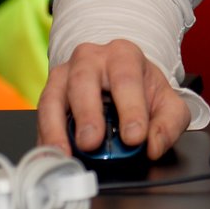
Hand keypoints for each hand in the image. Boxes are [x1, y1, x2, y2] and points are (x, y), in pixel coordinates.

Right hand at [37, 39, 190, 160]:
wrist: (118, 78)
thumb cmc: (141, 89)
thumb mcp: (166, 102)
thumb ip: (168, 123)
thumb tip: (154, 146)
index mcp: (124, 55)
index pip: (127, 79)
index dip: (131, 109)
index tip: (134, 136)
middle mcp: (90, 59)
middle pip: (84, 81)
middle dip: (88, 113)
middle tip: (93, 142)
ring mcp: (64, 74)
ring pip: (54, 96)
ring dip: (56, 127)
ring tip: (65, 152)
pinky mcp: (48, 94)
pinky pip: (41, 115)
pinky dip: (44, 137)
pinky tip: (52, 154)